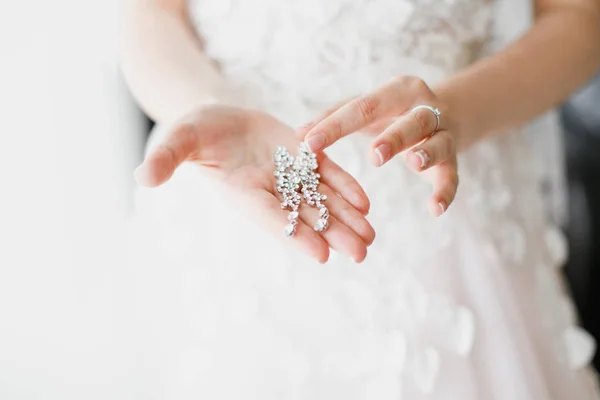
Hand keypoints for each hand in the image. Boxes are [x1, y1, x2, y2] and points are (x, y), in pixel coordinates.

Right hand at [134, 105, 374, 262]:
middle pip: (305, 217)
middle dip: (333, 235)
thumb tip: (141, 177)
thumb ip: (166, 159)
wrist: (218, 119)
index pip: (272, 218)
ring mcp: (289, 175)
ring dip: (347, 219)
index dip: (294, 235)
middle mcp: (270, 190)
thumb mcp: (179, 139)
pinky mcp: (302, 158)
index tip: (320, 254)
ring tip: (370, 238)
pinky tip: (365, 202)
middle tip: (361, 255)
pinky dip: (345, 187)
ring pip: (322, 201)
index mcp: (243, 192)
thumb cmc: (195, 131)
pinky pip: (327, 175)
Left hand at [299, 77, 458, 215]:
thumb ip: (333, 118)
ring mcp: (443, 133)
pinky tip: (435, 209)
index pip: (364, 107)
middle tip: (373, 155)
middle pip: (411, 121)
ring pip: (439, 143)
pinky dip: (446, 192)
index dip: (336, 125)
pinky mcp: (454, 159)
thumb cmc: (393, 112)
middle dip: (393, 137)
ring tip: (414, 164)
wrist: (450, 112)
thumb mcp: (366, 109)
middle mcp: (425, 108)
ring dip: (427, 153)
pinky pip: (452, 176)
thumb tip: (297, 134)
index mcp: (398, 92)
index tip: (310, 143)